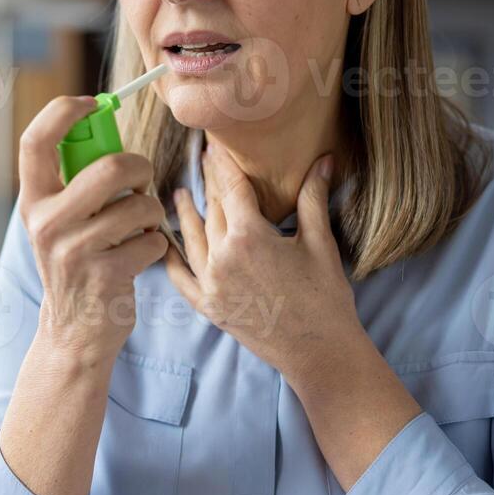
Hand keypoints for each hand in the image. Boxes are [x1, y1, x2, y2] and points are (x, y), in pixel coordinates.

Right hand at [18, 96, 168, 365]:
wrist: (75, 332)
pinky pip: (151, 238)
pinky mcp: (106, 274)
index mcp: (32, 202)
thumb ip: (71, 180)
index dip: (64, 111)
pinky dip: (155, 244)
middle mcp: (46, 223)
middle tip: (141, 179)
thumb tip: (100, 121)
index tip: (91, 103)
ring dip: (151, 212)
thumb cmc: (76, 262)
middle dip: (138, 167)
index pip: (36, 140)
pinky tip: (139, 256)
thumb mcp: (58, 221)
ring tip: (140, 226)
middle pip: (108, 168)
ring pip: (139, 204)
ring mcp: (74, 250)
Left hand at [163, 139, 362, 380]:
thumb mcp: (320, 243)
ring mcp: (211, 284)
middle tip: (202, 157)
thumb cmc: (326, 298)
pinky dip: (172, 260)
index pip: (231, 187)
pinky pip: (181, 279)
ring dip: (184, 213)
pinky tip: (167, 245)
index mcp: (249, 236)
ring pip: (191, 239)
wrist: (320, 353)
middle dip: (208, 181)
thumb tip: (324, 159)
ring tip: (178, 193)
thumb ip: (313, 198)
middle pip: (211, 208)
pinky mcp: (209, 307)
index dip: (224, 161)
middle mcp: (222, 257)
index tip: (215, 141)